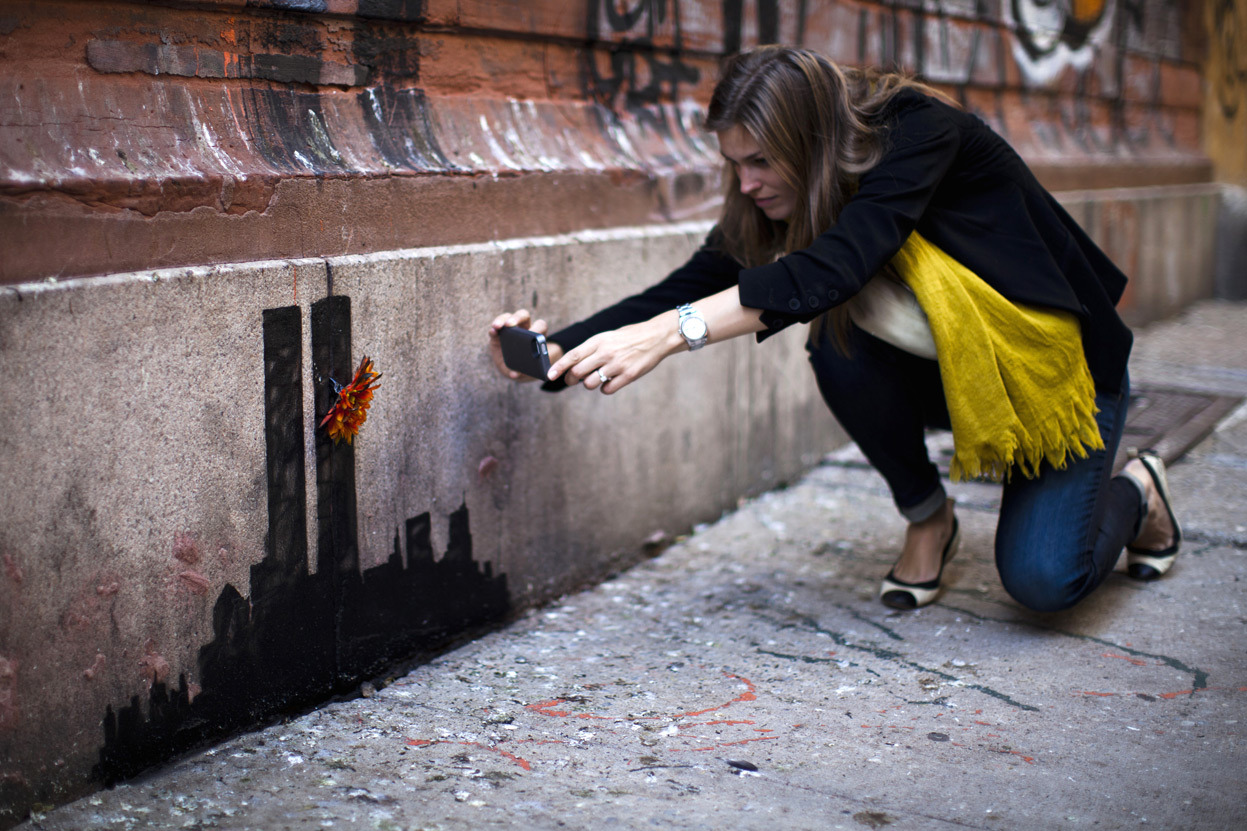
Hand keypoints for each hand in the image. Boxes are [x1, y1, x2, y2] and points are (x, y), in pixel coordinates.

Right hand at [488, 309, 563, 381]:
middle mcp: (524, 328)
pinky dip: (493, 329)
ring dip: (502, 320)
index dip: (538, 328)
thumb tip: (515, 374)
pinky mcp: (498, 333)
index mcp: (536, 336)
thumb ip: (520, 373)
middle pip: (523, 316)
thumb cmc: (523, 368)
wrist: (513, 369)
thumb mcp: (523, 372)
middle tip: (511, 325)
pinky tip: (492, 332)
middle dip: (517, 318)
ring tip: (496, 327)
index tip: (533, 334)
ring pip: (508, 317)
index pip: (540, 326)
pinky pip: (496, 326)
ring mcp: (510, 329)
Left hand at [547, 312, 679, 393]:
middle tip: (572, 380)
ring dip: (589, 384)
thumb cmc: (629, 337)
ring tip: (597, 377)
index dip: (559, 367)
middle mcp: (606, 352)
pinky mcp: (628, 376)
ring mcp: (617, 365)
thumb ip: (591, 350)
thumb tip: (573, 366)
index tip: (549, 376)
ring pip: (590, 383)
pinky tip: (612, 381)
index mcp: (599, 341)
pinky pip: (607, 390)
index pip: (573, 356)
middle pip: (578, 372)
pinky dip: (605, 389)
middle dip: (571, 379)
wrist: (656, 337)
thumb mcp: (607, 337)